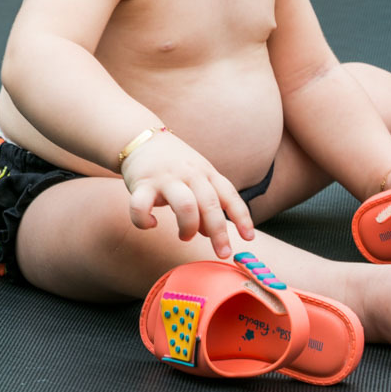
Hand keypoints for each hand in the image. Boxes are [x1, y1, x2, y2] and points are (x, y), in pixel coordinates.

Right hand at [120, 130, 254, 258]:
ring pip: (184, 205)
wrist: (141, 138)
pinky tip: (151, 224)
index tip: (249, 237)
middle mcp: (189, 174)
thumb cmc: (173, 163)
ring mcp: (166, 178)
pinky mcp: (142, 184)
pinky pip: (142, 207)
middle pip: (209, 204)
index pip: (229, 195)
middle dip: (218, 232)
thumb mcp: (197, 175)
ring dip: (188, 227)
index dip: (241, 216)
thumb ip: (206, 202)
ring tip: (185, 236)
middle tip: (222, 253)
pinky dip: (146, 222)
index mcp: (206, 173)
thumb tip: (208, 233)